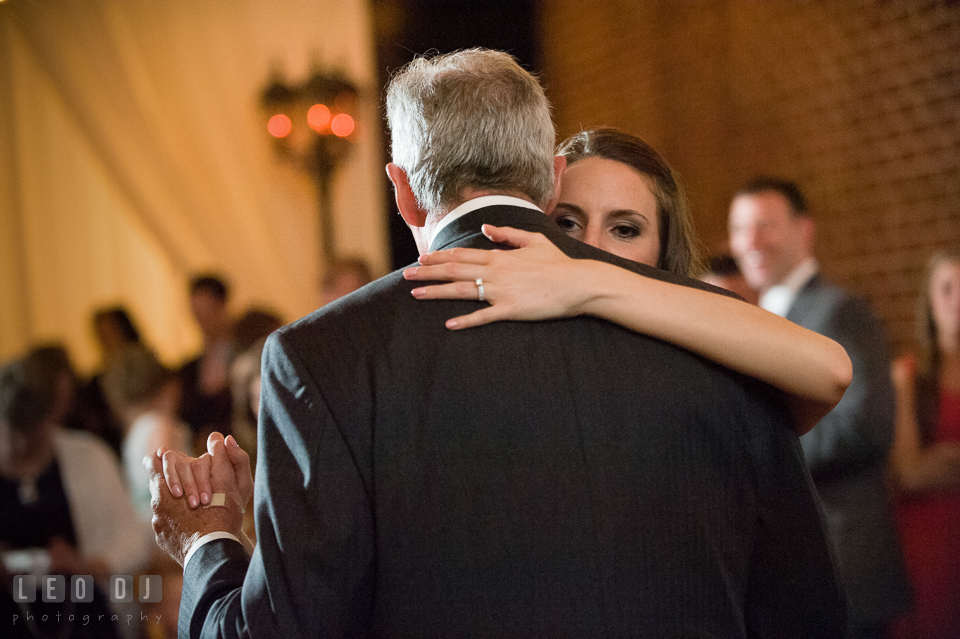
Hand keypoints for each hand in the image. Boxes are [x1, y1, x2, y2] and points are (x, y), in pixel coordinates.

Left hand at [144, 433, 246, 565]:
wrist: (214, 551)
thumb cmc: (222, 514)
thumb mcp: (228, 481)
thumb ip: (222, 457)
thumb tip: (219, 437)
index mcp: (166, 487)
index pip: (153, 462)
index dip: (160, 458)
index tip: (165, 455)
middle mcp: (157, 505)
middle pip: (158, 486)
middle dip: (173, 483)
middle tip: (188, 486)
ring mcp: (159, 525)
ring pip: (163, 507)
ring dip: (176, 505)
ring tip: (196, 509)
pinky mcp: (164, 540)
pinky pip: (168, 526)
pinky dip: (179, 524)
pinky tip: (195, 527)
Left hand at [403, 224, 595, 328]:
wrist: (578, 283)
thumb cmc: (558, 263)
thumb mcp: (533, 241)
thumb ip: (507, 234)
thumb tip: (486, 228)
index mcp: (499, 256)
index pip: (462, 254)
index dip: (439, 257)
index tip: (422, 258)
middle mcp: (496, 272)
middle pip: (454, 270)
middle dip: (428, 273)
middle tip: (407, 277)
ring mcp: (501, 291)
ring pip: (462, 290)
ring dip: (436, 293)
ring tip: (416, 295)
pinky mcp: (510, 309)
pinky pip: (483, 316)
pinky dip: (465, 320)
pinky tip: (449, 324)